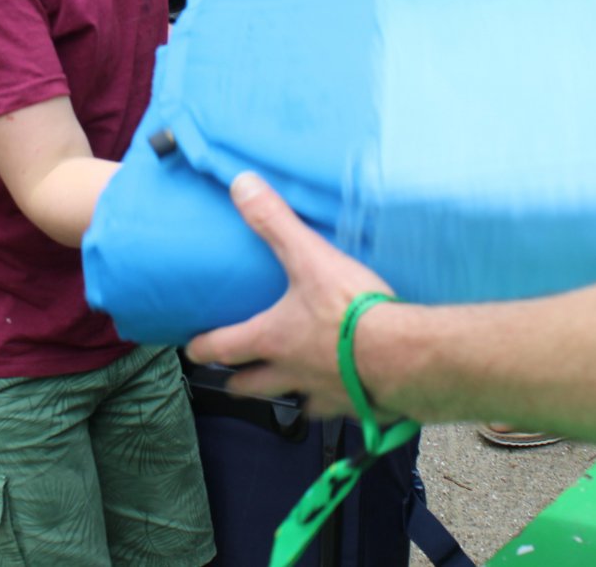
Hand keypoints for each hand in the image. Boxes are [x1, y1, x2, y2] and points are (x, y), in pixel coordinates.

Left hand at [185, 172, 392, 413]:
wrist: (403, 355)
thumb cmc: (352, 308)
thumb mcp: (309, 257)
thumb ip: (275, 222)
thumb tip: (241, 186)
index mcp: (273, 339)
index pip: (224, 347)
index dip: (203, 348)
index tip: (192, 350)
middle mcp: (292, 372)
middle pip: (252, 386)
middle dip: (239, 383)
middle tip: (231, 381)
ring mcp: (325, 393)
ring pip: (295, 402)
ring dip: (287, 396)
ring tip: (289, 392)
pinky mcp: (359, 406)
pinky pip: (338, 409)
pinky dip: (336, 403)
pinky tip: (345, 395)